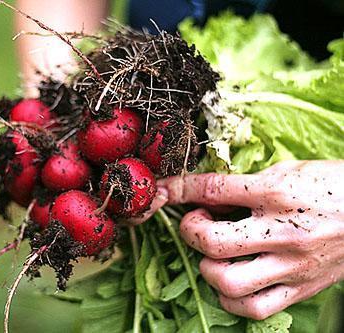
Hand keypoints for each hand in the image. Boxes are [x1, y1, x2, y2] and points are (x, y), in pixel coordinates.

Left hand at [158, 160, 343, 319]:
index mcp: (278, 193)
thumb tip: (207, 194)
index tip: (163, 191)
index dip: (179, 190)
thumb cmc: (331, 186)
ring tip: (214, 254)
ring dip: (207, 269)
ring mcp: (292, 266)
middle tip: (197, 223)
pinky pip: (254, 308)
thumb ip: (247, 183)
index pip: (213, 190)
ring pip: (229, 282)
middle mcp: (283, 232)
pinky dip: (230, 298)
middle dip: (190, 232)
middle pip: (212, 242)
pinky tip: (230, 281)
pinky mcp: (301, 289)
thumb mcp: (288, 170)